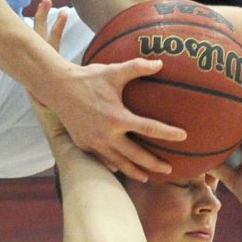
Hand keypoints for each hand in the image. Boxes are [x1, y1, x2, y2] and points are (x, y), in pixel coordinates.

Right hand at [28, 0, 183, 181]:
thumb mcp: (113, 71)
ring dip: (134, 171)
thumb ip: (137, 68)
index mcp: (117, 117)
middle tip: (169, 170)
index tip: (183, 136)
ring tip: (147, 177)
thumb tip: (161, 63)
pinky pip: (102, 159)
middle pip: (136, 155)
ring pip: (118, 163)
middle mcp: (107, 135)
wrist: (57, 88)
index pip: (149, 128)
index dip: (168, 133)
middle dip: (153, 164)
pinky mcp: (84, 145)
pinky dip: (113, 166)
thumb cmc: (88, 78)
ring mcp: (94, 143)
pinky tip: (120, 169)